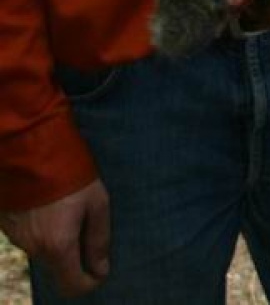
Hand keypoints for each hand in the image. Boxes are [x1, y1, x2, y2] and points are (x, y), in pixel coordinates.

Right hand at [1, 179, 109, 296]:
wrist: (31, 144)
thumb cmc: (70, 170)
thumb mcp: (97, 201)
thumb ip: (99, 239)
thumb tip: (101, 269)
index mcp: (58, 245)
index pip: (72, 286)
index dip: (89, 281)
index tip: (100, 268)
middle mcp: (34, 248)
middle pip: (58, 266)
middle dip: (75, 254)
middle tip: (86, 224)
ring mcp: (17, 237)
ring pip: (43, 250)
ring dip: (56, 237)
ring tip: (67, 205)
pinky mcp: (7, 224)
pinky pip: (29, 235)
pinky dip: (41, 226)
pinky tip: (49, 201)